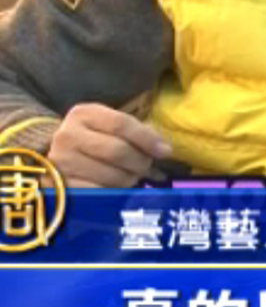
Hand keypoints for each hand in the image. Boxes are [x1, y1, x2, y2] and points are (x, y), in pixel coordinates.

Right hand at [48, 103, 171, 187]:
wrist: (58, 158)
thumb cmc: (94, 139)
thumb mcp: (110, 127)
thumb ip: (136, 132)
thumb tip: (164, 150)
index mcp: (83, 114)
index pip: (121, 124)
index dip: (147, 139)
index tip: (165, 152)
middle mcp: (67, 135)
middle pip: (117, 150)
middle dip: (141, 161)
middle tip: (149, 167)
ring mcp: (60, 161)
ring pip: (110, 174)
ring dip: (130, 179)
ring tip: (134, 177)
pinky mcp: (59, 186)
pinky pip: (97, 192)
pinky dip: (114, 192)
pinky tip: (119, 188)